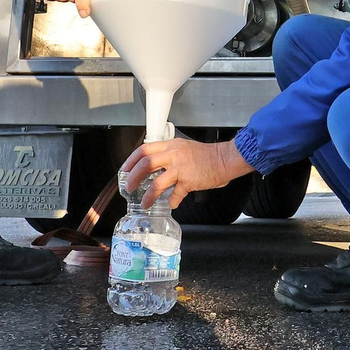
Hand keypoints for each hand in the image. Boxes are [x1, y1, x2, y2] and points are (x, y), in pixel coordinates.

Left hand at [122, 138, 254, 207]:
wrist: (224, 159)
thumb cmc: (206, 155)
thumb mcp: (184, 148)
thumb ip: (169, 155)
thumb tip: (155, 166)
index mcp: (171, 146)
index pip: (145, 149)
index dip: (132, 160)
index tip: (126, 169)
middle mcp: (173, 155)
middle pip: (146, 163)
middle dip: (134, 177)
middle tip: (129, 187)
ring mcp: (181, 168)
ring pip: (157, 182)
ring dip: (148, 195)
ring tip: (145, 203)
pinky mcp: (189, 181)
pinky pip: (176, 194)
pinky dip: (172, 201)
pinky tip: (171, 204)